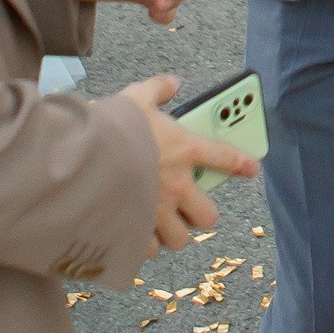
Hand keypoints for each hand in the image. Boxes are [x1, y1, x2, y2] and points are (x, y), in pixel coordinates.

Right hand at [124, 79, 259, 251]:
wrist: (81, 159)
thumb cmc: (111, 127)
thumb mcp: (136, 98)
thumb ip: (157, 89)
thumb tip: (171, 82)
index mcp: (184, 151)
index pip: (225, 158)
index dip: (242, 164)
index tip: (252, 168)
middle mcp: (177, 186)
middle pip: (208, 216)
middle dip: (199, 214)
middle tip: (187, 205)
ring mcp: (158, 213)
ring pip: (180, 239)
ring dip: (173, 233)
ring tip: (161, 224)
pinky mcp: (136, 232)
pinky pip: (148, 249)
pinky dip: (143, 245)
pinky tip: (134, 235)